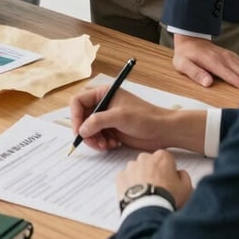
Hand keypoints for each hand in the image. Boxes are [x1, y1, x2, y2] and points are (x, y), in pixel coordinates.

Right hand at [71, 85, 206, 153]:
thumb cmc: (145, 118)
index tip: (78, 130)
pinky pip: (97, 137)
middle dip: (85, 131)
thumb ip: (97, 121)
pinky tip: (113, 144)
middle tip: (92, 142)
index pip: (78, 101)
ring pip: (88, 129)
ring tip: (105, 145)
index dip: (75, 116)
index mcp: (104, 93)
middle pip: (81, 117)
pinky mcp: (112, 129)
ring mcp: (107, 117)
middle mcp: (103, 104)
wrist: (163, 131)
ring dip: (93, 139)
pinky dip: (101, 143)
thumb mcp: (119, 117)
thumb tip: (81, 130)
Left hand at [116, 150, 193, 209]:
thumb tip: (179, 173)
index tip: (169, 180)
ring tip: (146, 192)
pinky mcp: (120, 177)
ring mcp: (130, 167)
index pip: (166, 159)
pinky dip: (129, 184)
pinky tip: (136, 195)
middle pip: (150, 162)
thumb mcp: (186, 188)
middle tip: (157, 187)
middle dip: (153, 171)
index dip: (168, 170)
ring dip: (140, 177)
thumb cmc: (168, 198)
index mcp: (162, 157)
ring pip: (136, 169)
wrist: (148, 210)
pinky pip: (125, 178)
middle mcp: (144, 158)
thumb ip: (184, 176)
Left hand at [172, 35, 238, 89]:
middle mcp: (224, 58)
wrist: (190, 39)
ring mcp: (230, 56)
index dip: (237, 81)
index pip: (227, 73)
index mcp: (212, 61)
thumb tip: (208, 83)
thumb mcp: (183, 64)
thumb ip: (195, 73)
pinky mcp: (233, 57)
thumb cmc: (185, 55)